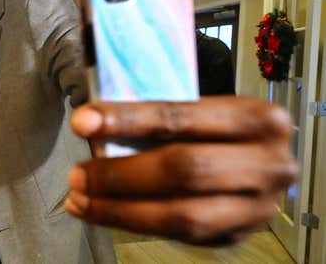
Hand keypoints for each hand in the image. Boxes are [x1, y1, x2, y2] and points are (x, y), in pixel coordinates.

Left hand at [65, 96, 295, 244]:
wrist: (259, 159)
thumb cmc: (217, 129)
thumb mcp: (201, 109)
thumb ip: (159, 117)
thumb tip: (96, 124)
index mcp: (257, 118)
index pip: (180, 116)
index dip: (127, 120)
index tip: (84, 122)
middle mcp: (268, 163)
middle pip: (184, 170)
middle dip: (120, 174)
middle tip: (78, 174)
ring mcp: (257, 206)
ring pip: (182, 214)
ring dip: (120, 209)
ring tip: (81, 199)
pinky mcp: (237, 233)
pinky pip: (180, 235)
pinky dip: (134, 223)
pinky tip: (102, 212)